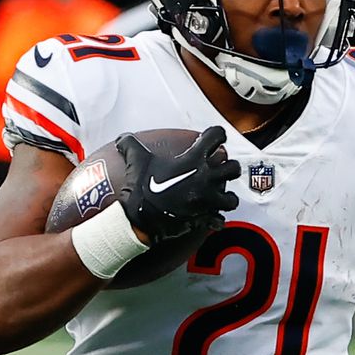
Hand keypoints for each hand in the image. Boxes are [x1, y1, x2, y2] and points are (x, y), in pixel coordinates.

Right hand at [115, 126, 240, 242]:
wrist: (140, 219)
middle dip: (229, 168)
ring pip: (232, 198)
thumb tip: (122, 138)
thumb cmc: (142, 189)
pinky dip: (217, 219)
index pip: (216, 137)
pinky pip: (219, 219)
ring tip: (221, 195)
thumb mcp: (136, 161)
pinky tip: (211, 216)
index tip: (216, 138)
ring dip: (228, 196)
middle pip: (232, 168)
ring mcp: (207, 200)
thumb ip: (131, 145)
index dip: (217, 135)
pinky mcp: (204, 217)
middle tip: (221, 168)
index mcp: (193, 160)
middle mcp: (205, 178)